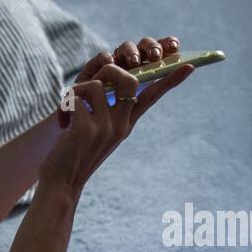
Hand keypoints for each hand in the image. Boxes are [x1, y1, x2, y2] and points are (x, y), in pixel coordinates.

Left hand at [40, 37, 192, 193]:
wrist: (61, 186)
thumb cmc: (73, 159)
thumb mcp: (96, 136)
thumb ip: (105, 114)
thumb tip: (102, 88)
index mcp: (125, 125)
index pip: (152, 98)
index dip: (170, 80)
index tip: (190, 65)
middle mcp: (120, 126)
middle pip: (129, 79)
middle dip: (108, 70)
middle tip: (88, 83)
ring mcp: (105, 128)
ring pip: (97, 85)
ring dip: (75, 91)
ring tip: (66, 109)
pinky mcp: (85, 130)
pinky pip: (75, 98)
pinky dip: (63, 106)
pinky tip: (61, 122)